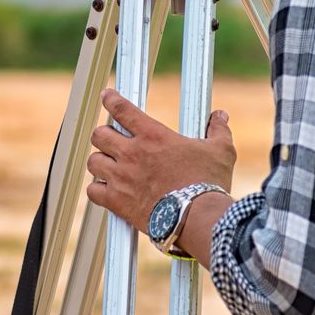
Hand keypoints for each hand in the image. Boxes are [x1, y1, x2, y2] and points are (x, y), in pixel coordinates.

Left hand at [84, 89, 235, 229]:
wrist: (197, 217)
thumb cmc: (209, 183)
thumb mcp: (221, 151)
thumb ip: (218, 131)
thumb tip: (220, 116)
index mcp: (153, 136)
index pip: (122, 109)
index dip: (111, 100)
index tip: (107, 97)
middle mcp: (132, 153)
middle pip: (100, 135)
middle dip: (104, 135)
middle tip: (112, 140)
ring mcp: (121, 178)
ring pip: (93, 162)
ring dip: (100, 162)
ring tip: (109, 165)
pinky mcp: (117, 202)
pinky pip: (93, 191)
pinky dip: (97, 190)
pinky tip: (106, 190)